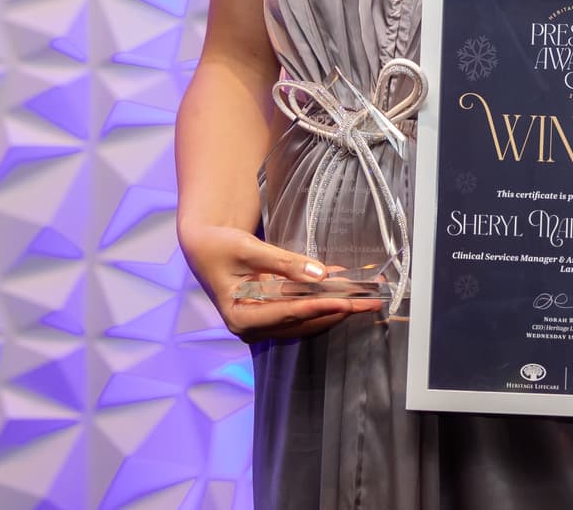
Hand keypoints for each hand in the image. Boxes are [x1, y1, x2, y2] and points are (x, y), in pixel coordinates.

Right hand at [179, 223, 382, 342]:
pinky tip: (344, 285)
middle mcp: (253, 327)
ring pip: (307, 317)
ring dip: (336, 306)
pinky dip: (324, 297)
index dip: (317, 308)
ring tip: (365, 298)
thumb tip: (320, 274)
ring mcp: (264, 321)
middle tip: (368, 303)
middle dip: (337, 311)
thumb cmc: (218, 246)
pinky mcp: (272, 311)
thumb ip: (283, 262)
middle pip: (302, 321)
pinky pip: (303, 306)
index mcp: (240, 318)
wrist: (204, 245)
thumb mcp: (248, 250)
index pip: (286, 314)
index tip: (344, 303)